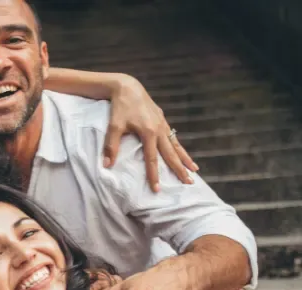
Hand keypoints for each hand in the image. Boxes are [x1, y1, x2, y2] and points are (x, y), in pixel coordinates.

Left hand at [104, 74, 198, 191]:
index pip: (152, 159)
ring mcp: (163, 124)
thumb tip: (107, 165)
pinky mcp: (162, 120)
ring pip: (176, 145)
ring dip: (185, 159)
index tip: (157, 189)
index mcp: (148, 132)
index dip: (154, 175)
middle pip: (171, 154)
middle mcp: (159, 130)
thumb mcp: (114, 126)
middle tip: (189, 183)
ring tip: (194, 170)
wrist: (128, 88)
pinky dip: (179, 147)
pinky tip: (183, 154)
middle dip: (179, 170)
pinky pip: (173, 137)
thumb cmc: (120, 107)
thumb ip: (111, 146)